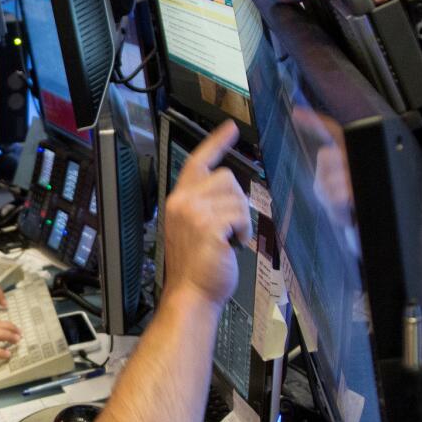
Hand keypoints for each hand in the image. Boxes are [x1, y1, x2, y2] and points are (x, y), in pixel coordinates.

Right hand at [162, 121, 250, 308]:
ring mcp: (194, 213)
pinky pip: (240, 215)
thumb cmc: (195, 266)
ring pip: (237, 196)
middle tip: (229, 225)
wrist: (190, 292)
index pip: (198, 162)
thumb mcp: (193, 227)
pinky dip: (243, 231)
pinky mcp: (208, 226)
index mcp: (178, 200)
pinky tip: (232, 244)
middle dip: (236, 200)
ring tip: (228, 238)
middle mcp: (183, 202)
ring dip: (241, 219)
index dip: (216, 142)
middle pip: (226, 177)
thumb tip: (228, 190)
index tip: (230, 128)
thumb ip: (203, 203)